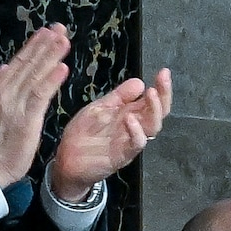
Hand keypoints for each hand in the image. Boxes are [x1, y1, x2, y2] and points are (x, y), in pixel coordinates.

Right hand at [0, 21, 74, 182]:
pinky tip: (63, 68)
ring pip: (35, 74)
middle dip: (45, 44)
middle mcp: (3, 91)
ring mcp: (14, 104)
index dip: (34, 45)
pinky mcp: (25, 118)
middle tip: (60, 28)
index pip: (18, 61)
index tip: (47, 31)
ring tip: (64, 40)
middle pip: (27, 63)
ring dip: (51, 56)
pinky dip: (51, 80)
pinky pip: (40, 95)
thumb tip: (8, 65)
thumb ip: (2, 85)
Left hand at [43, 65, 176, 198]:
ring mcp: (129, 141)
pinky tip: (130, 119)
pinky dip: (136, 131)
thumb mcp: (100, 108)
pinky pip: (136, 144)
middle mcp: (135, 127)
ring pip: (152, 127)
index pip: (152, 100)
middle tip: (162, 79)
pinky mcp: (122, 155)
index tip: (164, 72)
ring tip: (151, 93)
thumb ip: (119, 96)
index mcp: (130, 114)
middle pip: (158, 112)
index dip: (161, 87)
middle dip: (164, 95)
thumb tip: (140, 82)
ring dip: (154, 110)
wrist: (67, 159)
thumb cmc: (84, 133)